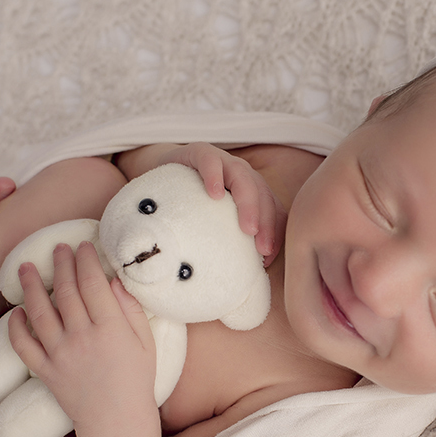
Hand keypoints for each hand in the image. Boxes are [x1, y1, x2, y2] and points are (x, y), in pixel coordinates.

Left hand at [8, 241, 164, 436]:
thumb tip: (113, 279)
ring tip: (26, 267)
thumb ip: (130, 309)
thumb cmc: (137, 380)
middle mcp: (83, 338)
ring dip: (31, 286)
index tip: (82, 245)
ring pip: (40, 312)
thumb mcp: (146, 342)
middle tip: (58, 248)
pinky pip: (24, 346)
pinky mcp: (46, 372)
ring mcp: (61, 355)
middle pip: (66, 291)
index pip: (93, 283)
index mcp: (111, 329)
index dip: (86, 260)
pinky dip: (16, 327)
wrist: (117, 421)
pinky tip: (17, 311)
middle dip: (61, 264)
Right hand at [160, 143, 286, 266]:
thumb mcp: (212, 226)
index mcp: (253, 192)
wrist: (161, 174)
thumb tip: (241, 283)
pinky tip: (215, 194)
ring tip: (247, 228)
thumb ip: (227, 244)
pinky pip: (211, 161)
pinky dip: (215, 176)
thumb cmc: (189, 207)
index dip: (274, 234)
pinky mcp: (200, 152)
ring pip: (244, 178)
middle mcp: (243, 176)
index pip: (272, 211)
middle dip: (266, 224)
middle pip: (263, 196)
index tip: (267, 260)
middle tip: (262, 249)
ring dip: (249, 204)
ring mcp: (224, 162)